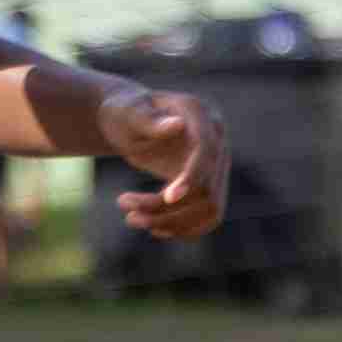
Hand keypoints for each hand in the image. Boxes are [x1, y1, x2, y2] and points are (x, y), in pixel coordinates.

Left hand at [99, 87, 226, 240]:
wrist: (130, 122)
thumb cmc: (124, 113)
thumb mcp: (126, 112)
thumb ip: (148, 119)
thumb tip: (179, 126)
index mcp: (199, 112)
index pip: (206, 150)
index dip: (192, 176)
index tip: (167, 199)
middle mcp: (216, 137)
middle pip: (207, 186)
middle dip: (167, 207)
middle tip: (124, 207)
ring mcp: (217, 162)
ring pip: (209, 207)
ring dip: (173, 223)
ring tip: (131, 219)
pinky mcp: (211, 183)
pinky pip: (208, 216)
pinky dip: (184, 229)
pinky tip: (154, 228)